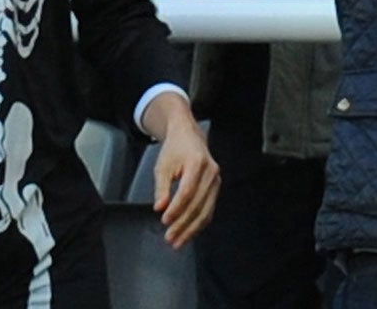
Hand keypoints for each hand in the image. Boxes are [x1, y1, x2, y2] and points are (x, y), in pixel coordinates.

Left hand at [147, 97, 220, 247]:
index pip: (187, 192)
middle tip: (170, 238)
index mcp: (197, 163)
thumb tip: (160, 208)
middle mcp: (211, 172)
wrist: (189, 136)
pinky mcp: (216, 188)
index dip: (176, 209)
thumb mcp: (162, 165)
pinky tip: (189, 233)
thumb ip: (161, 187)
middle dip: (183, 224)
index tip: (164, 221)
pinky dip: (199, 223)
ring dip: (192, 229)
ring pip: (206, 211)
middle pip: (198, 204)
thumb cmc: (174, 149)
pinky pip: (209, 209)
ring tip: (178, 242)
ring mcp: (216, 181)